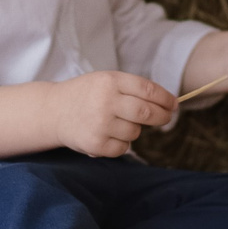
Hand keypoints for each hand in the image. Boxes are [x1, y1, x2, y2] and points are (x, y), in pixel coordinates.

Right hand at [52, 70, 177, 156]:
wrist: (53, 111)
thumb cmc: (86, 94)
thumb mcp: (106, 81)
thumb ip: (133, 89)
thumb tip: (168, 104)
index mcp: (110, 81)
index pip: (148, 90)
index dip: (165, 98)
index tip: (174, 104)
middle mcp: (105, 102)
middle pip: (147, 112)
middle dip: (162, 116)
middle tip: (166, 117)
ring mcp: (100, 124)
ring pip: (136, 132)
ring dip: (134, 129)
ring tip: (118, 123)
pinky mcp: (96, 144)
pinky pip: (123, 147)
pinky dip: (122, 143)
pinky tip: (108, 134)